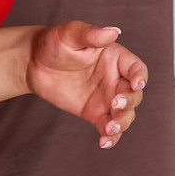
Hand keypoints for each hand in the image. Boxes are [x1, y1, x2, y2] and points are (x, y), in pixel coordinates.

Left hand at [26, 23, 146, 149]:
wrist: (34, 63)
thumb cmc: (55, 43)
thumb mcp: (71, 34)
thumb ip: (91, 35)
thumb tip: (112, 32)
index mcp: (116, 58)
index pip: (136, 68)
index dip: (140, 76)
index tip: (137, 84)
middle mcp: (115, 79)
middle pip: (134, 94)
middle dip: (128, 102)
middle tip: (115, 105)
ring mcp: (107, 98)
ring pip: (125, 114)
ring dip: (122, 123)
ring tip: (110, 128)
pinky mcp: (95, 113)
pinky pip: (107, 127)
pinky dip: (110, 137)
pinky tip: (104, 143)